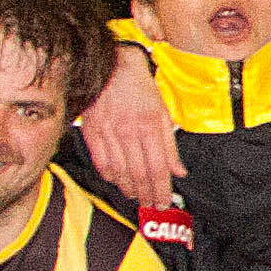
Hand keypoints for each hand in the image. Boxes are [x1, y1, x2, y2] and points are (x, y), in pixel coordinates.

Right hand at [79, 47, 181, 208]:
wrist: (111, 65)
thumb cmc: (139, 87)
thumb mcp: (162, 113)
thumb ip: (170, 145)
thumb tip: (179, 171)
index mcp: (148, 127)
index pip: (158, 168)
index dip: (161, 190)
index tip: (164, 202)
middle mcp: (128, 132)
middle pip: (139, 173)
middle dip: (146, 194)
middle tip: (151, 205)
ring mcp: (107, 132)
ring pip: (119, 171)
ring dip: (128, 188)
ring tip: (135, 197)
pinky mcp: (91, 130)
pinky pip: (100, 160)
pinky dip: (108, 174)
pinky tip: (115, 181)